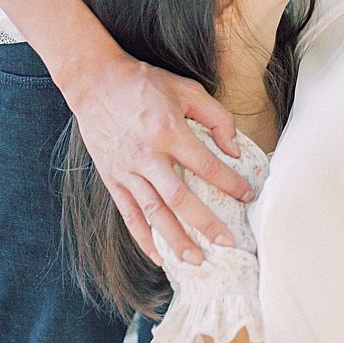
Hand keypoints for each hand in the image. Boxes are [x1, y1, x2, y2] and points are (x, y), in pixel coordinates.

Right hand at [66, 52, 253, 264]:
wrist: (95, 82)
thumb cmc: (144, 83)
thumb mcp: (186, 88)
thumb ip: (215, 117)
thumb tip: (233, 149)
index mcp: (168, 131)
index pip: (205, 165)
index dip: (230, 183)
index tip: (248, 195)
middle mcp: (147, 155)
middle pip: (179, 198)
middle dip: (205, 224)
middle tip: (227, 243)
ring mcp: (127, 170)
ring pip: (154, 213)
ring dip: (176, 240)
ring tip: (196, 260)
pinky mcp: (112, 178)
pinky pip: (129, 214)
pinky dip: (143, 238)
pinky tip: (159, 256)